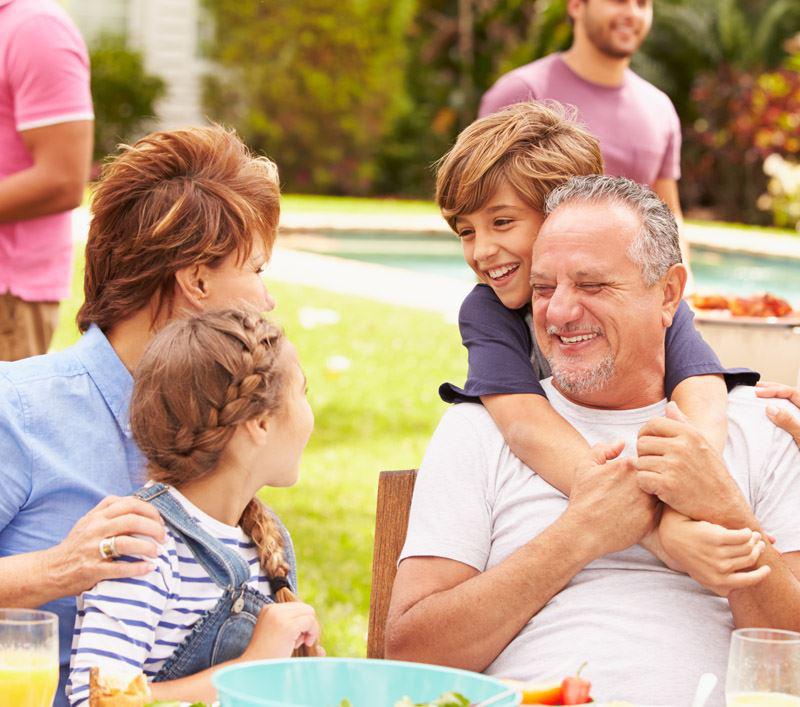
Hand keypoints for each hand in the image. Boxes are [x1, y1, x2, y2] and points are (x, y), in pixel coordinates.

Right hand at [44, 496, 165, 595]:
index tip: (159, 521)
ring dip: (147, 547)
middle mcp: (95, 529)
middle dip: (154, 528)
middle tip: (163, 538)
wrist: (51, 570)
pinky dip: (137, 568)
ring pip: (126, 542)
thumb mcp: (90, 521)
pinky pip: (119, 568)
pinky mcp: (92, 569)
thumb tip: (141, 501)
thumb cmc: (76, 545)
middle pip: (132, 520)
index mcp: (98, 516)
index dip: (150, 510)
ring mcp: (92, 549)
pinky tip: (149, 567)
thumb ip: (111, 510)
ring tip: (157, 552)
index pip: (130, 504)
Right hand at [241, 602, 320, 659]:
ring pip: (309, 613)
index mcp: (269, 608)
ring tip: (296, 643)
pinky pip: (310, 621)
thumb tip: (312, 618)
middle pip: (305, 608)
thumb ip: (289, 622)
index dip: (300, 622)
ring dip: (309, 629)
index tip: (294, 637)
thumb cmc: (267, 656)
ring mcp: (280, 616)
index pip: (297, 607)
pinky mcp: (288, 627)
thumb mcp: (275, 632)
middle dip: (306, 624)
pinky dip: (312, 632)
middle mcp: (273, 609)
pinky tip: (304, 644)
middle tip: (298, 641)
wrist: (254, 669)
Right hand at [566, 440, 659, 557]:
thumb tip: (622, 443)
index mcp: (627, 465)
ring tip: (633, 504)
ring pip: (659, 492)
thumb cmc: (583, 499)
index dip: (638, 468)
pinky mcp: (651, 520)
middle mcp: (641, 481)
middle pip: (655, 475)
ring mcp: (648, 501)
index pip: (645, 459)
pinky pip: (659, 511)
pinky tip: (635, 515)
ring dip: (652, 496)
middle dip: (647, 481)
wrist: (583, 531)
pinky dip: (651, 511)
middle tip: (630, 492)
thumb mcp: (585, 467)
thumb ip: (602, 450)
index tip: (627, 477)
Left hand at [634, 402, 749, 525]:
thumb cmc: (711, 473)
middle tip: (656, 466)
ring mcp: (674, 465)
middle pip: (642, 443)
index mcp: (689, 433)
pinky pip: (641, 479)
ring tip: (662, 478)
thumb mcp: (701, 444)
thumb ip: (683, 423)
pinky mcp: (667, 484)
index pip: (652, 424)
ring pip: (639, 462)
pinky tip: (659, 489)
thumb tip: (669, 405)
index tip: (649, 446)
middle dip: (644, 455)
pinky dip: (646, 486)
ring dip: (646, 472)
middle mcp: (681, 446)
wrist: (724, 505)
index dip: (645, 434)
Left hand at [658, 507, 769, 596]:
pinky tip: (746, 530)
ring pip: (747, 547)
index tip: (766, 569)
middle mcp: (719, 570)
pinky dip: (747, 532)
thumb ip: (720, 581)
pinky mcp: (716, 538)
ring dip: (755, 540)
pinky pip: (742, 536)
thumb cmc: (689, 553)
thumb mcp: (702, 573)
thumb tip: (738, 587)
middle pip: (750, 560)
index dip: (760, 575)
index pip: (748, 581)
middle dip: (758, 551)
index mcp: (717, 581)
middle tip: (760, 545)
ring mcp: (717, 555)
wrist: (671, 536)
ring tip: (755, 536)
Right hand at [756, 381, 799, 448]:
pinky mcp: (799, 432)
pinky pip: (789, 417)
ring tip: (762, 396)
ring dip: (776, 399)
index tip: (758, 392)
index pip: (793, 393)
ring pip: (791, 405)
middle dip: (774, 389)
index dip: (775, 389)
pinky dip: (778, 412)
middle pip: (792, 395)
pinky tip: (769, 413)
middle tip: (757, 388)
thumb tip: (771, 408)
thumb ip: (789, 422)